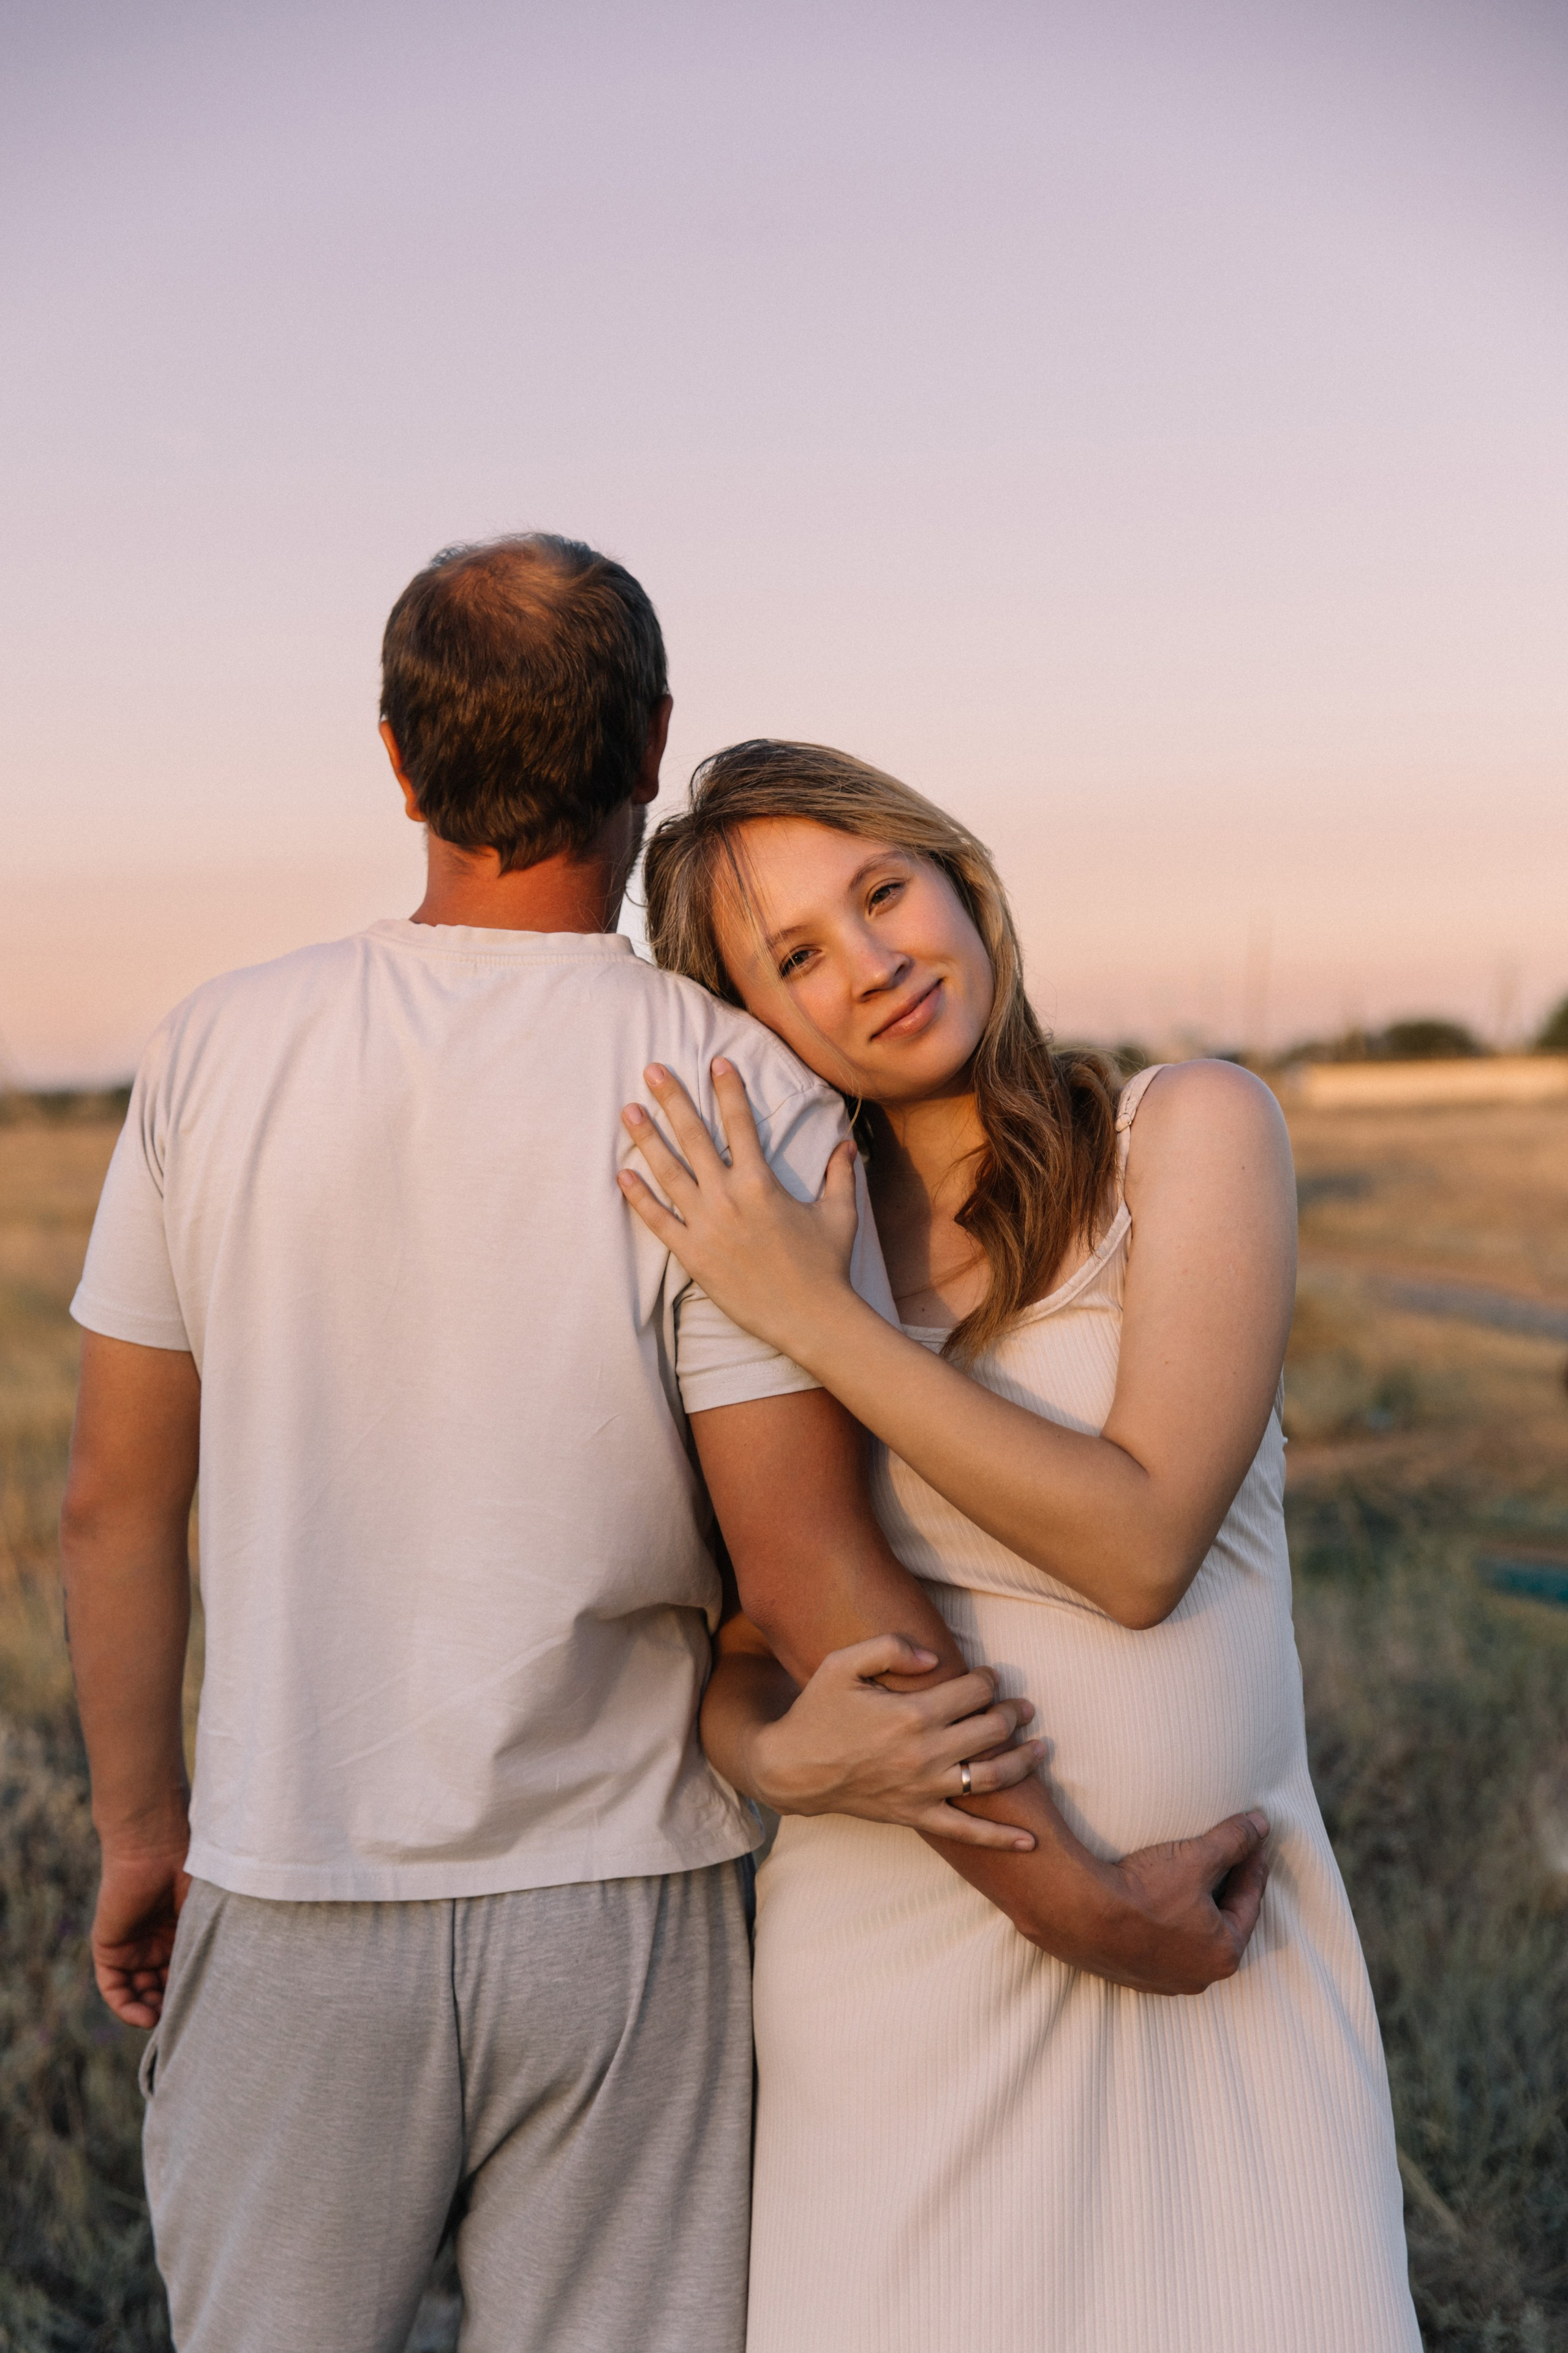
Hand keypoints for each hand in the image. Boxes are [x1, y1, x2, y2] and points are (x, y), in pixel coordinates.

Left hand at [92, 1843, 190, 2027]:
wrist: (154, 1847)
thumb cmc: (189, 1872)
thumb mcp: (205, 1915)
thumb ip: (207, 1946)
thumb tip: (224, 1989)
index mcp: (180, 1932)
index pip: (182, 1973)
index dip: (192, 1993)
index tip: (206, 2009)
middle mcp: (155, 1942)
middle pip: (160, 1988)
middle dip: (171, 2006)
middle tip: (185, 2018)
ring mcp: (132, 1946)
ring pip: (137, 1992)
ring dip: (149, 2011)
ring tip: (164, 2021)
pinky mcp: (109, 1948)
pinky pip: (113, 1987)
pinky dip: (126, 2006)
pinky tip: (144, 2016)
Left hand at [619, 1060, 860, 1359]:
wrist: (811, 1318)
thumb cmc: (827, 1266)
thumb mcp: (840, 1214)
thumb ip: (839, 1174)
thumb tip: (846, 1145)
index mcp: (762, 1182)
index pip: (740, 1123)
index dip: (727, 1089)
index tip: (715, 1061)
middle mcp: (728, 1197)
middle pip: (694, 1136)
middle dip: (672, 1099)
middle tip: (651, 1069)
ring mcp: (706, 1225)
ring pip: (668, 1172)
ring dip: (647, 1139)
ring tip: (627, 1110)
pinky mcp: (692, 1255)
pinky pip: (658, 1220)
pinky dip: (638, 1197)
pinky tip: (621, 1173)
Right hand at [748, 1634, 1043, 1850]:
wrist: (791, 1769)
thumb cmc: (817, 1710)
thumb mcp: (841, 1663)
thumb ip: (889, 1647)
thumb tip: (936, 1658)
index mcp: (911, 1713)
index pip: (972, 1691)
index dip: (989, 1680)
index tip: (991, 1676)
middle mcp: (925, 1752)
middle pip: (991, 1730)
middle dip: (1014, 1713)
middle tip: (1024, 1706)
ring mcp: (924, 1788)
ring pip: (993, 1777)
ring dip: (1025, 1761)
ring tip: (1042, 1747)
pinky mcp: (917, 1815)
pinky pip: (967, 1832)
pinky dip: (1002, 1839)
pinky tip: (1031, 1840)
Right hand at [1007, 1809, 1270, 1994]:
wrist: (1082, 1915)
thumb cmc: (1145, 1892)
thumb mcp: (1197, 1858)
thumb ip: (1234, 1840)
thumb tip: (1262, 1823)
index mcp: (1224, 1953)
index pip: (1249, 1901)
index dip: (1252, 1866)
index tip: (1253, 1842)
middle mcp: (1199, 1976)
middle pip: (1222, 1923)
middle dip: (1226, 1889)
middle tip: (1228, 1859)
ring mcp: (1165, 1981)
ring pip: (1192, 1938)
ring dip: (1195, 1911)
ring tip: (1192, 1880)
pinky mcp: (1134, 1975)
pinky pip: (1162, 1946)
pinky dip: (1168, 1925)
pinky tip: (1157, 1904)